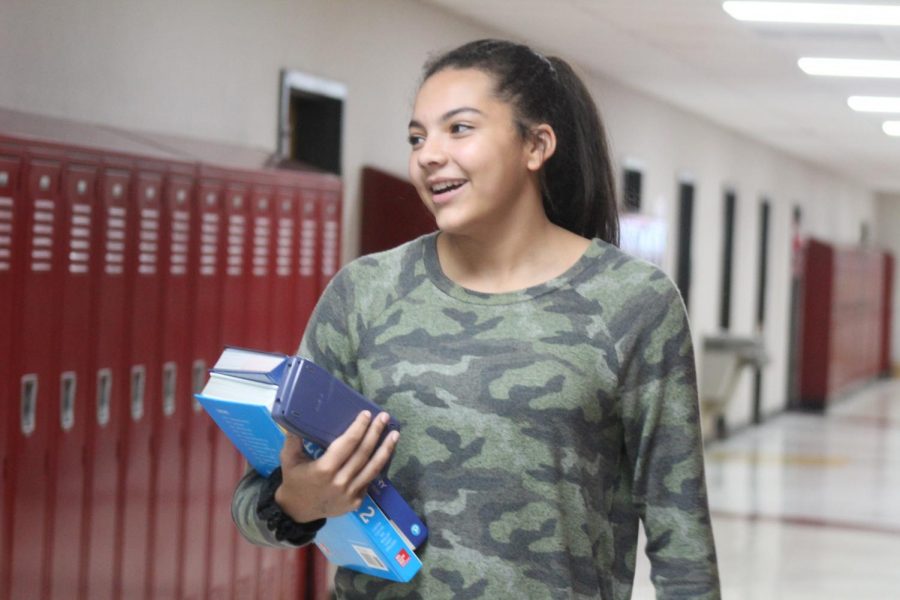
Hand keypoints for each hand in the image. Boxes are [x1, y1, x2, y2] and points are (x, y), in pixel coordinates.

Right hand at [274, 410, 398, 522]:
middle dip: (375, 433)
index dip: (359, 428)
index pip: (347, 444)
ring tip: (394, 434)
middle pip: (363, 453)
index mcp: (324, 469)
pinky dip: (378, 466)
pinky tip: (385, 453)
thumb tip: (296, 417)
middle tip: (384, 417)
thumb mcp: (288, 459)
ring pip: (373, 468)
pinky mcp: (356, 502)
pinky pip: (370, 481)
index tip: (367, 414)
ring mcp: (350, 493)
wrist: (296, 511)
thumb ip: (293, 439)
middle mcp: (340, 481)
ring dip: (386, 449)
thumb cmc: (294, 481)